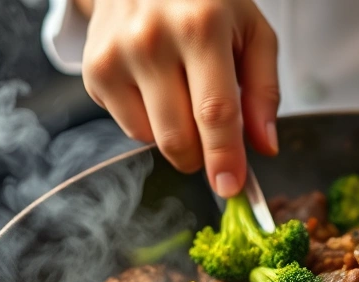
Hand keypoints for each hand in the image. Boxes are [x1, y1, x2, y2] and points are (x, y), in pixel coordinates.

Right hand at [79, 0, 279, 196]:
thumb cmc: (207, 3)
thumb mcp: (252, 31)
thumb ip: (264, 90)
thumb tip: (265, 147)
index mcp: (200, 26)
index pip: (214, 111)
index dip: (224, 157)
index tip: (231, 187)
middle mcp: (151, 41)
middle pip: (178, 136)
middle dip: (203, 158)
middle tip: (216, 147)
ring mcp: (115, 57)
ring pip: (152, 139)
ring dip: (178, 139)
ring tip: (186, 96)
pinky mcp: (93, 72)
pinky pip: (129, 128)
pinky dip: (151, 123)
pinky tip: (157, 86)